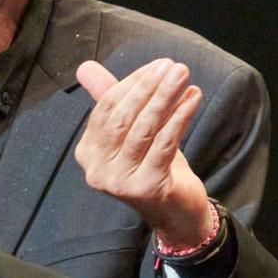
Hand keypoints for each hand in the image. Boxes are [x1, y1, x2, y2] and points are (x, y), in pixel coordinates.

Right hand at [74, 58, 212, 248]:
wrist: (176, 212)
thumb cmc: (154, 167)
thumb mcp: (132, 130)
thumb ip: (111, 99)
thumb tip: (85, 67)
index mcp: (87, 153)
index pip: (107, 108)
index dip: (133, 83)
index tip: (159, 65)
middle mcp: (97, 169)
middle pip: (123, 117)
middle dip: (149, 87)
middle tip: (174, 66)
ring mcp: (119, 181)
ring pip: (143, 129)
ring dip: (166, 98)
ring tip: (183, 76)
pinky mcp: (145, 188)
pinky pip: (163, 144)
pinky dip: (179, 118)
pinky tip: (192, 99)